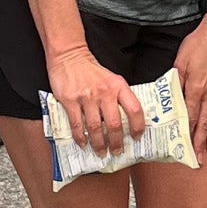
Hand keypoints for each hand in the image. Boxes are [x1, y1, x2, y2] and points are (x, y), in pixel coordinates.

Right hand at [45, 43, 145, 157]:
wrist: (69, 56)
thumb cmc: (91, 70)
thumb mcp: (111, 78)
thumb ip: (118, 96)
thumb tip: (126, 121)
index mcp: (118, 86)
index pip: (134, 110)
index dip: (137, 127)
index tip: (137, 137)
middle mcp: (104, 92)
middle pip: (114, 124)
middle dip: (116, 142)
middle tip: (117, 151)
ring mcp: (87, 97)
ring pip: (95, 128)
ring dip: (99, 144)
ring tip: (101, 151)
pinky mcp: (70, 101)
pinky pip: (77, 125)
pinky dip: (81, 137)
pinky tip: (83, 143)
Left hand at [172, 13, 206, 157]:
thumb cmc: (197, 45)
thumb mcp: (179, 62)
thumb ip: (175, 82)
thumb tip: (171, 99)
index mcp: (196, 89)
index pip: (191, 117)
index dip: (189, 135)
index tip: (186, 149)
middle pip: (205, 123)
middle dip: (202, 143)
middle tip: (200, 159)